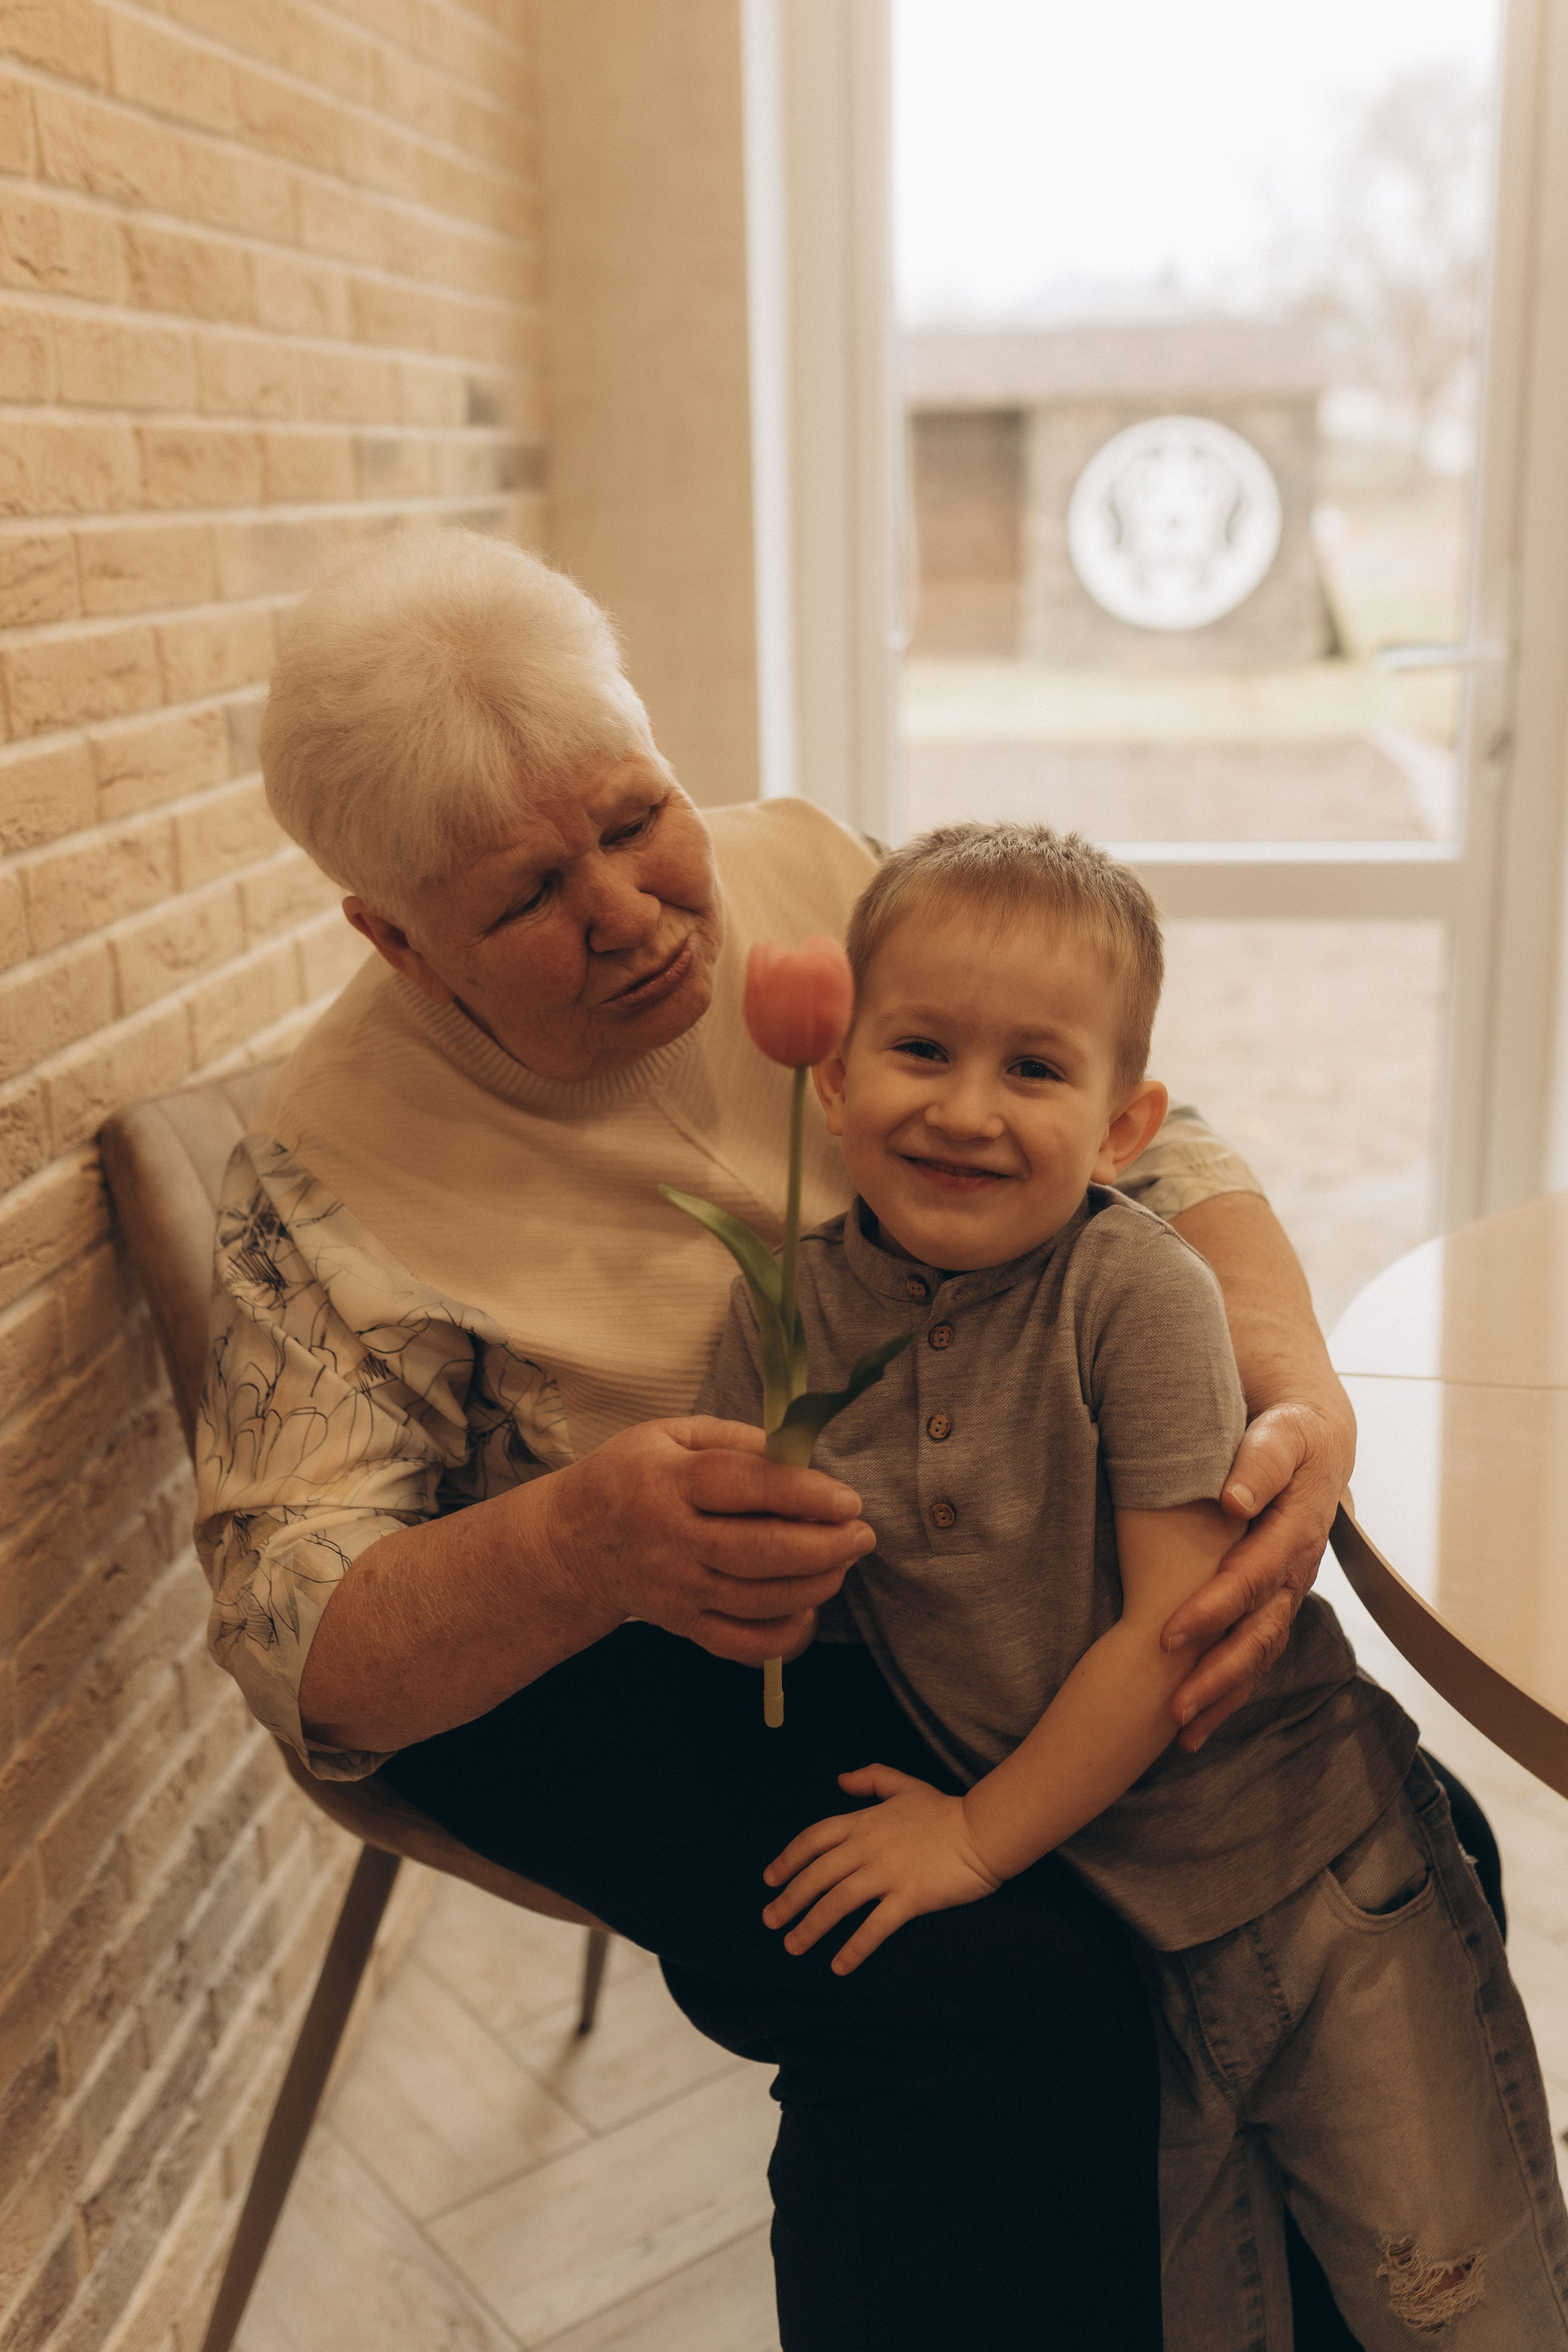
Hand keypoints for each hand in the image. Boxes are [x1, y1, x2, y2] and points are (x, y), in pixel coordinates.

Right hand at [539, 1416, 875, 1667]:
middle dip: (822, 1547)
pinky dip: (784, 1636)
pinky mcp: (683, 1626)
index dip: (799, 1493)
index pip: (738, 1486)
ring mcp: (676, 1590)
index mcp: (664, 1481)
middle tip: (861, 1535)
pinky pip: (741, 1644)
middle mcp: (669, 1540)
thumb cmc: (629, 1476)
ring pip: (757, 1601)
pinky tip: (808, 1608)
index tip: (847, 1499)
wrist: (571, 1543)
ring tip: (843, 1561)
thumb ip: (731, 1439)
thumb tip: (796, 1454)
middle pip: (755, 1553)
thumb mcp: (667, 1434)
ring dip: (814, 1586)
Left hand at [762, 1763, 1001, 1974]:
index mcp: (864, 1821)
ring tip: (792, 1945)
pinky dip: (854, 1948)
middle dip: (789, 1899)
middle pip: (817, 1874)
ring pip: (838, 1902)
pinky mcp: (909, 1898)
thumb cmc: (943, 1810)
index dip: (788, 1859)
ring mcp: (888, 1873)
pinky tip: (839, 1966)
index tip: (770, 1879)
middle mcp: (868, 1847)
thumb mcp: (904, 1785)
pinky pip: (875, 1927)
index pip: (814, 1839)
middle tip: (769, 1920)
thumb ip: (871, 1778)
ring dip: (811, 1925)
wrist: (983, 1830)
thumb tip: (840, 1779)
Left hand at [1161, 1399, 1354, 1750]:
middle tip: (1172, 1705)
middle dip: (1217, 1673)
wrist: (1318, 1445)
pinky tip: (1199, 1725)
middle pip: (1259, 1633)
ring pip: (1261, 1655)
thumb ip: (1260, 1462)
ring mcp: (1289, 1593)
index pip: (1251, 1578)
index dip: (1213, 1608)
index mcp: (1296, 1531)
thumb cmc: (1289, 1435)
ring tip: (1183, 1734)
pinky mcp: (1277, 1604)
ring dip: (1225, 1696)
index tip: (1169, 1635)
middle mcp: (1296, 1572)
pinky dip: (1233, 1692)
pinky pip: (1259, 1656)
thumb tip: (1234, 1499)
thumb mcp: (1281, 1435)